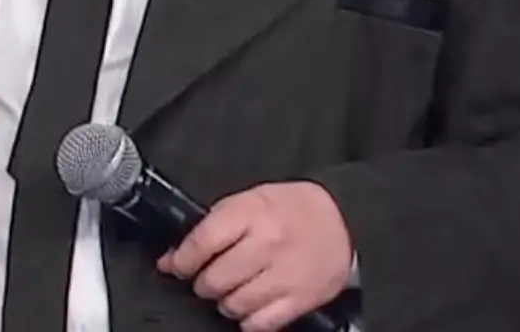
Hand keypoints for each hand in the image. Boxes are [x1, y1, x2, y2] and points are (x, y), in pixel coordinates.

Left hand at [158, 181, 352, 331]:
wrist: (346, 220)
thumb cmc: (294, 210)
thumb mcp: (253, 199)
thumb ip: (213, 225)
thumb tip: (173, 258)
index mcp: (254, 212)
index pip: (201, 243)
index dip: (183, 260)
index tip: (180, 265)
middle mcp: (269, 243)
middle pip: (214, 280)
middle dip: (206, 282)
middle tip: (215, 275)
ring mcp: (285, 274)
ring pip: (233, 305)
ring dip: (228, 301)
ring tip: (239, 287)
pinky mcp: (299, 299)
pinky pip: (258, 323)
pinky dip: (250, 318)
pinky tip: (255, 302)